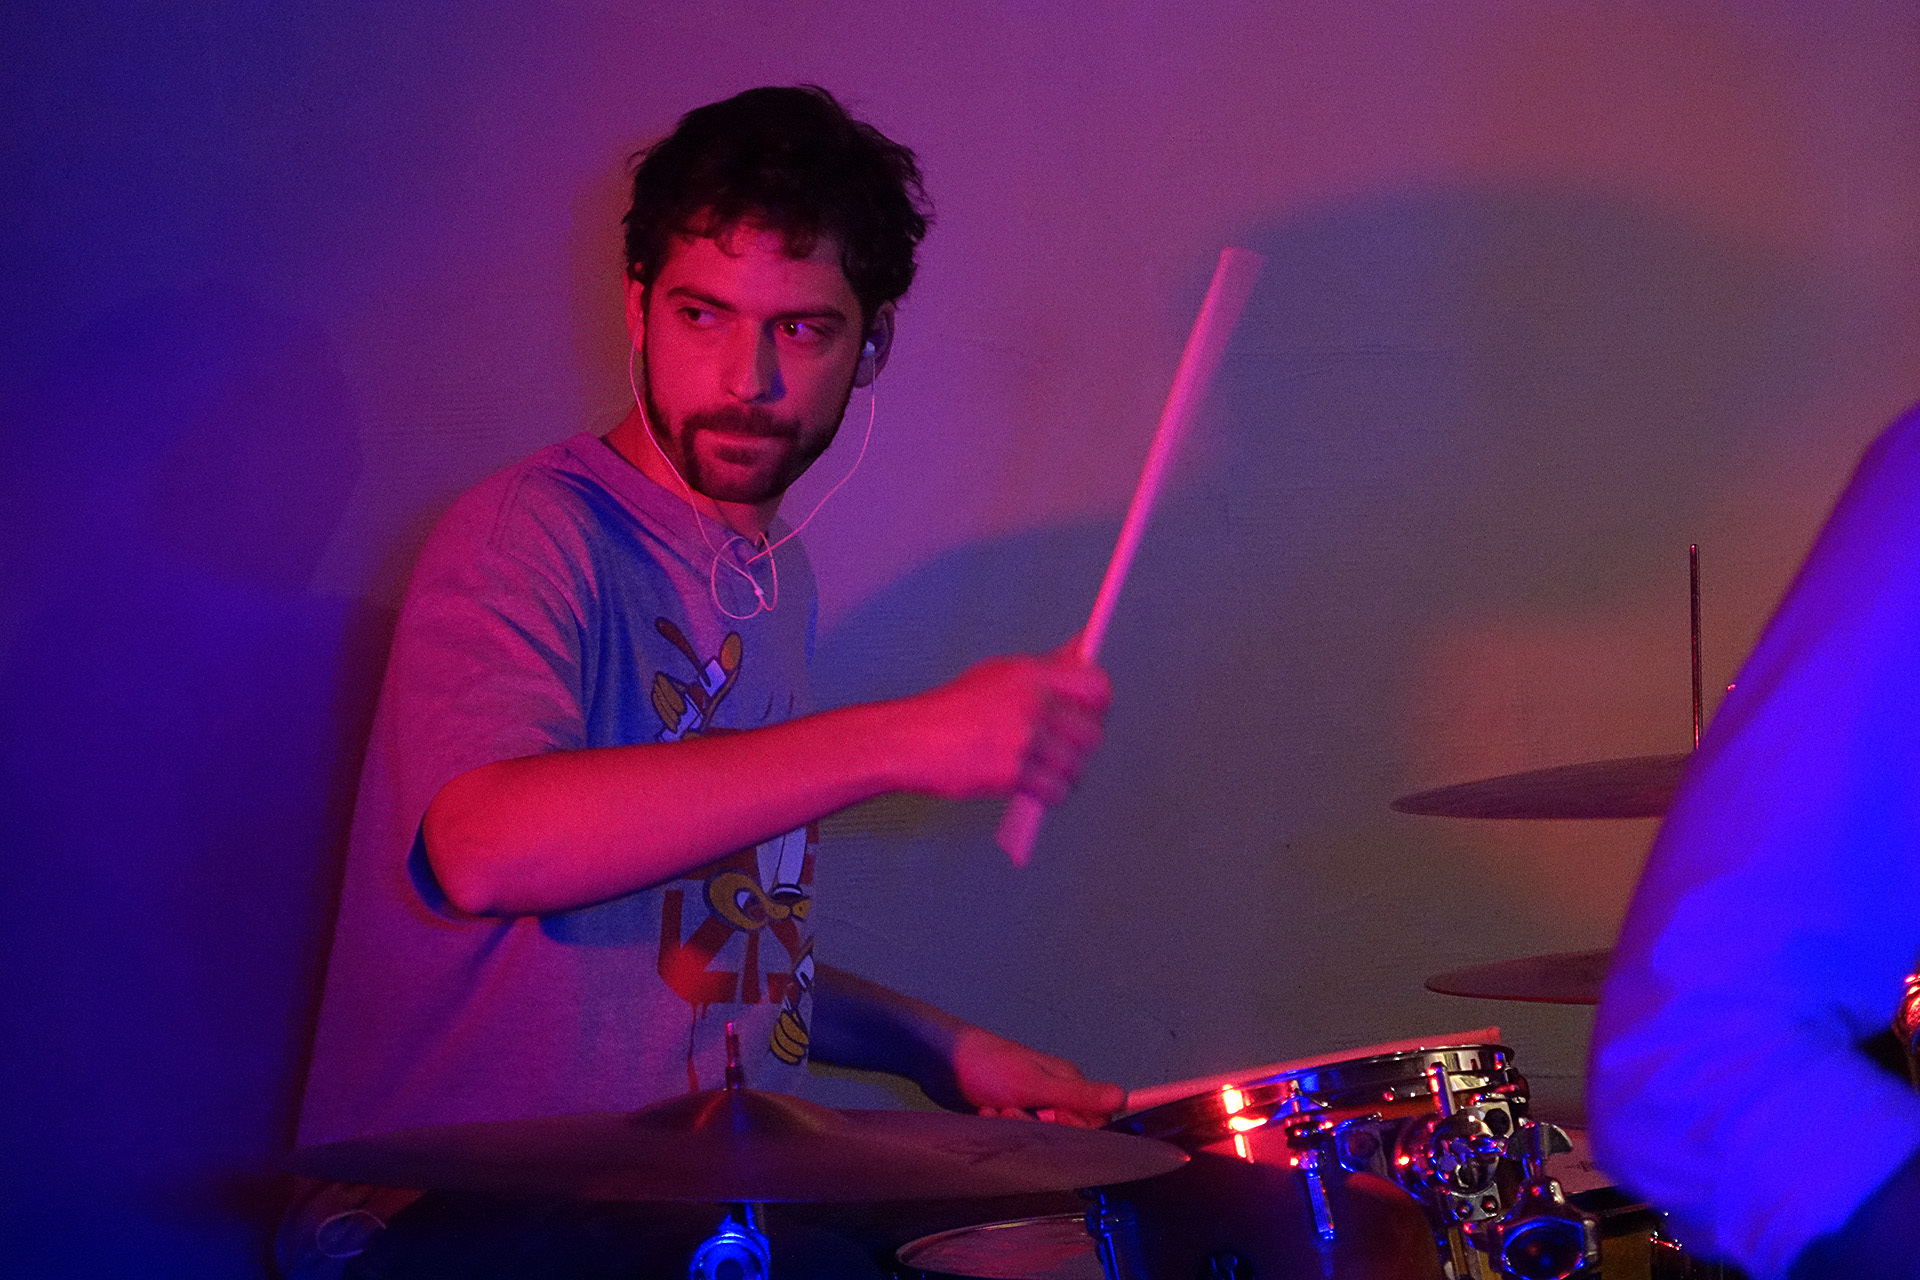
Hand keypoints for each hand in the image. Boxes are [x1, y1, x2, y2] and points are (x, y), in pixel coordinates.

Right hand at [896, 641, 1110, 804]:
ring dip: (1065, 774)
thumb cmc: (953, 709)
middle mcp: (1032, 704)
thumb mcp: (1000, 674)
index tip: (1093, 713)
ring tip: (1045, 771)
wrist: (911, 740)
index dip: (1099, 704)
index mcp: (1031, 675)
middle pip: (1091, 733)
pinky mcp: (1013, 773)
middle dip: (1081, 746)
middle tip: (1065, 749)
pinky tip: (1034, 787)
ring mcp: (1024, 740)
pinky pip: (1055, 790)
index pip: (1095, 686)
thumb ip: (1046, 667)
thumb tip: (1080, 647)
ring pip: (1075, 766)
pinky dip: (1049, 794)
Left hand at [951, 1026, 1125, 1127]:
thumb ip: (1078, 1095)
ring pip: (1040, 1134)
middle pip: (1067, 1131)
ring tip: (993, 1112)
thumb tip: (1123, 1097)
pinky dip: (1002, 1128)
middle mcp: (1055, 1093)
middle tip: (1011, 1113)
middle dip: (1040, 1130)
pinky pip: (1018, 1132)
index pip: (1096, 1120)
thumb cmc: (988, 1066)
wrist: (940, 1058)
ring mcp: (1031, 1102)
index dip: (1077, 1131)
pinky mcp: (1010, 1111)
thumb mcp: (1034, 1084)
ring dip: (1016, 1129)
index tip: (1050, 1124)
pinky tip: (984, 1115)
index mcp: (1068, 1081)